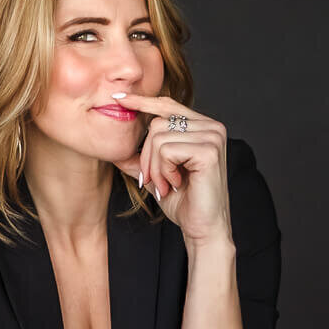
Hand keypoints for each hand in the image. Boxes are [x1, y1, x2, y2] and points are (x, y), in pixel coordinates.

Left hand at [111, 92, 232, 245]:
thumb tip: (115, 146)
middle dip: (147, 156)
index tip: (119, 99)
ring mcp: (213, 137)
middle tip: (155, 180)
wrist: (202, 228)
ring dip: (155, 167)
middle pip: (157, 123)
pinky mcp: (209, 150)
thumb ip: (140, 158)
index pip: (168, 106)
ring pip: (159, 137)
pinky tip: (175, 184)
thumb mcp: (156, 174)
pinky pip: (166, 150)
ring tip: (167, 184)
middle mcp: (211, 127)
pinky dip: (164, 171)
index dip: (143, 102)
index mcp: (203, 127)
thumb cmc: (184, 202)